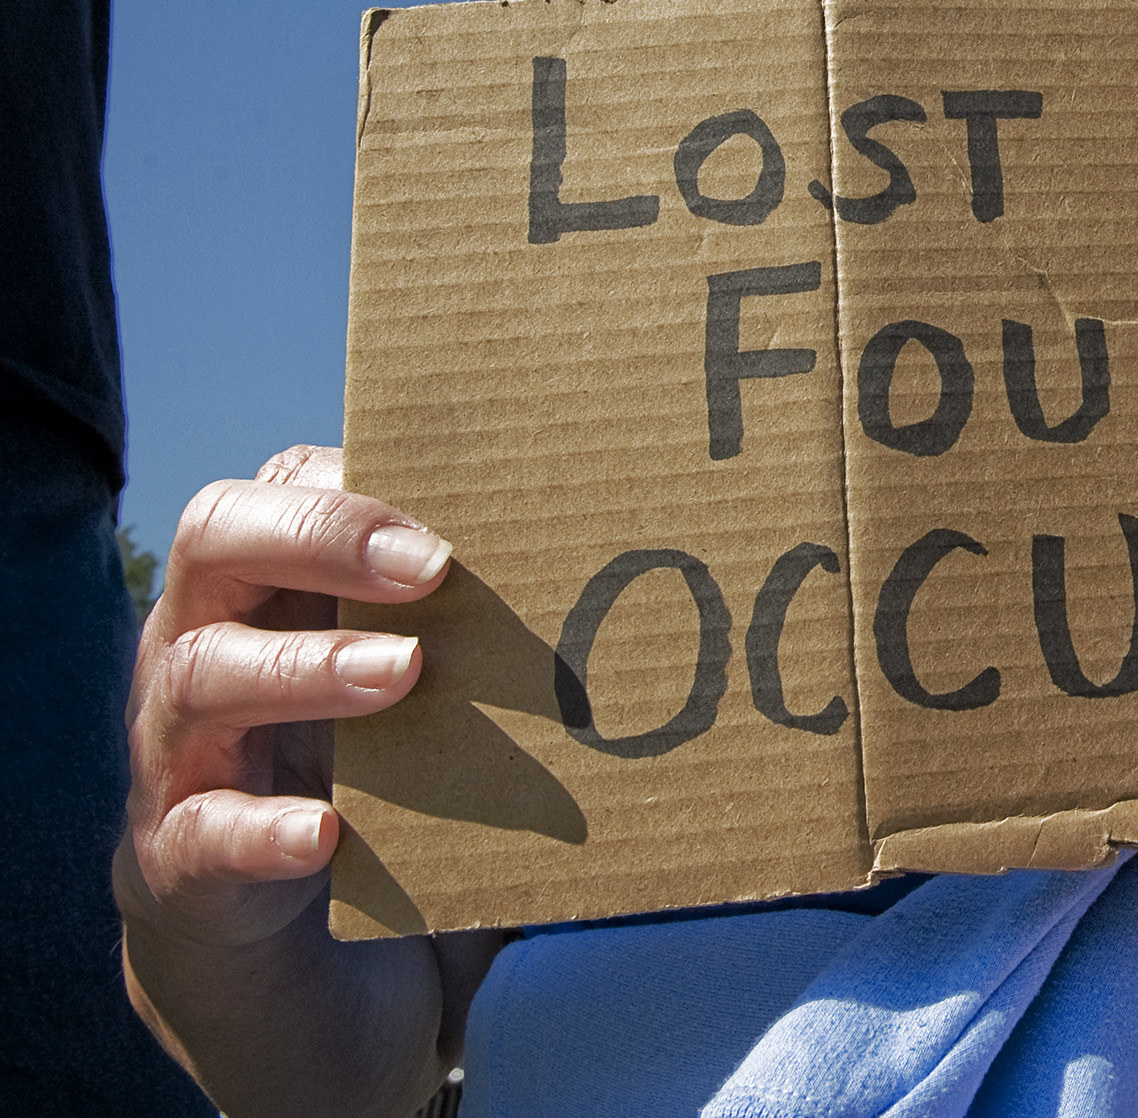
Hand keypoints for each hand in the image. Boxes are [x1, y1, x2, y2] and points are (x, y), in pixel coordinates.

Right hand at [119, 446, 452, 951]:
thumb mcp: (421, 700)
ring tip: (406, 672)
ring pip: (202, 676)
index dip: (354, 482)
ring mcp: (181, 753)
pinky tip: (324, 834)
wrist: (289, 968)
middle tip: (431, 565)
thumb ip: (477, 639)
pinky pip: (200, 835)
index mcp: (267, 591)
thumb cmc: (375, 788)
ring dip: (307, 667)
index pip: (280, 488)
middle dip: (321, 534)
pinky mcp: (180, 862)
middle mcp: (204, 647)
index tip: (447, 504)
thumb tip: (643, 585)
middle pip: (215, 540)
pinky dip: (262, 831)